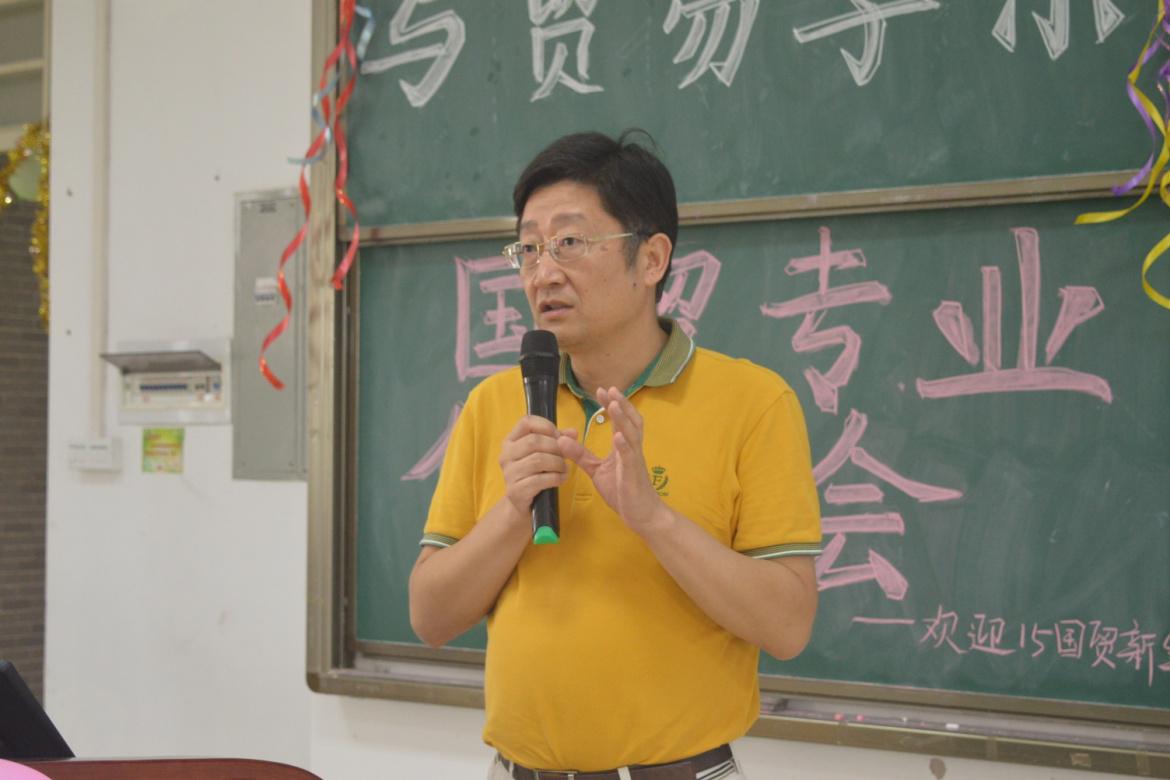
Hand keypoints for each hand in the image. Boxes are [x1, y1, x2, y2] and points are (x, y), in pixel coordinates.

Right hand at [499, 416, 568, 520]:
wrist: (524, 505)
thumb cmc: (536, 474)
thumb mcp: (545, 453)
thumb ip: (559, 440)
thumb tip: (573, 433)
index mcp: (511, 441)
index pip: (526, 422)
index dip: (546, 426)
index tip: (559, 437)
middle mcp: (506, 455)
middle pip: (534, 441)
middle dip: (556, 447)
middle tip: (565, 456)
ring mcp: (509, 474)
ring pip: (538, 460)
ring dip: (558, 463)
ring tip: (564, 469)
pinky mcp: (516, 491)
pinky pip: (540, 480)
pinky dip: (556, 478)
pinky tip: (561, 479)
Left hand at [557, 387, 665, 533]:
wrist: (641, 514)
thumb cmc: (622, 491)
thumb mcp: (596, 470)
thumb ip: (581, 455)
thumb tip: (562, 439)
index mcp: (624, 447)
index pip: (620, 420)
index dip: (613, 404)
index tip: (602, 390)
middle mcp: (632, 449)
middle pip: (630, 420)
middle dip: (621, 404)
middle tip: (609, 389)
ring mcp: (634, 460)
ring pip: (632, 434)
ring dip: (623, 419)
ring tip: (614, 405)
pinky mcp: (634, 474)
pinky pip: (631, 457)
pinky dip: (625, 445)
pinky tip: (619, 437)